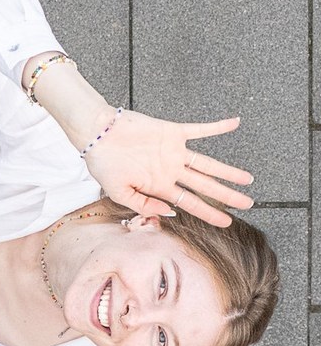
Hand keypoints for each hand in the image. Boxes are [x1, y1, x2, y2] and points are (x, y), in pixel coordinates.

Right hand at [82, 110, 252, 227]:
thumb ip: (142, 205)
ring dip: (228, 171)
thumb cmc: (103, 164)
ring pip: (207, 164)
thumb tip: (170, 211)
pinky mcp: (173, 132)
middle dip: (226, 196)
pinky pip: (200, 129)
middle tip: (247, 204)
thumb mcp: (118, 193)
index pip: (189, 203)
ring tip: (247, 179)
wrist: (97, 135)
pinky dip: (217, 127)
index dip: (209, 213)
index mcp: (157, 187)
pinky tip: (234, 124)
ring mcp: (173, 152)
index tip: (226, 222)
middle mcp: (169, 171)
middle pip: (204, 186)